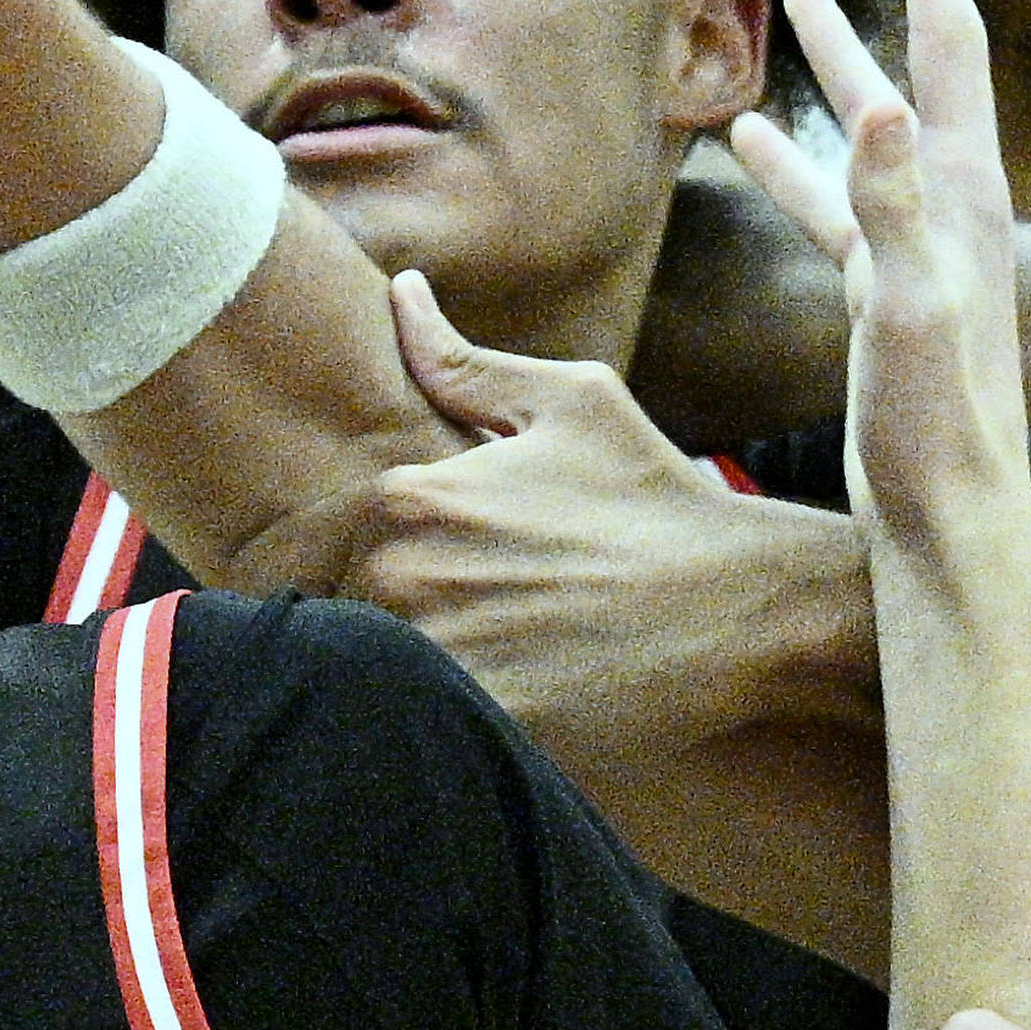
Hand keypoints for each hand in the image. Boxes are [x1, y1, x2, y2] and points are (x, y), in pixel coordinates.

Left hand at [354, 270, 855, 756]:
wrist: (742, 606)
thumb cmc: (656, 501)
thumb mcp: (569, 404)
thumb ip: (461, 362)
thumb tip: (401, 295)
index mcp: (403, 499)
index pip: (288, 556)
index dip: (308, 579)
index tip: (348, 595)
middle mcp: (401, 578)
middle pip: (318, 624)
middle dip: (347, 632)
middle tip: (408, 641)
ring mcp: (435, 659)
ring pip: (357, 684)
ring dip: (381, 684)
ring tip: (438, 682)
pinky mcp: (477, 726)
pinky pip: (410, 734)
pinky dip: (425, 731)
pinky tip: (470, 723)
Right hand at [727, 0, 1030, 564]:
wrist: (950, 517)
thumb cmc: (937, 424)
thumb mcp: (911, 309)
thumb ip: (894, 208)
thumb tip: (879, 105)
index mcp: (963, 186)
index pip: (948, 33)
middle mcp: (952, 199)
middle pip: (922, 54)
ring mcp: (918, 242)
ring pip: (870, 122)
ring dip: (838, 58)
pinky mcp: (881, 289)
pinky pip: (829, 202)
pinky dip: (791, 161)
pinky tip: (743, 137)